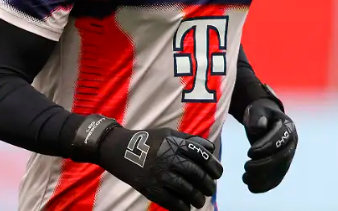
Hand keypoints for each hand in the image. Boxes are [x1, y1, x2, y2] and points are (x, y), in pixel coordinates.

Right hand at [97, 126, 222, 210]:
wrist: (119, 149)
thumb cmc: (147, 140)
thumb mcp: (168, 133)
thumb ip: (189, 139)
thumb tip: (210, 148)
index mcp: (175, 144)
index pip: (201, 155)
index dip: (213, 166)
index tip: (218, 173)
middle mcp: (170, 158)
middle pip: (196, 174)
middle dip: (208, 184)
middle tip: (211, 189)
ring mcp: (160, 174)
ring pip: (186, 189)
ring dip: (197, 198)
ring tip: (201, 201)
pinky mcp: (150, 189)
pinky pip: (171, 201)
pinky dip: (182, 207)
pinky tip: (187, 208)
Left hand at [242, 98, 297, 192]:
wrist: (263, 120)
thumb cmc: (258, 114)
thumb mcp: (256, 110)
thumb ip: (256, 117)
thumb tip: (259, 127)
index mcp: (288, 126)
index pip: (280, 140)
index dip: (265, 148)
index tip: (249, 152)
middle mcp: (292, 143)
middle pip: (281, 158)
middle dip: (263, 165)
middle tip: (246, 167)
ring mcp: (288, 156)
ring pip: (279, 171)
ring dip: (262, 178)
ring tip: (245, 178)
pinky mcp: (282, 166)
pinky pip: (276, 179)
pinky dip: (264, 185)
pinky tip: (250, 186)